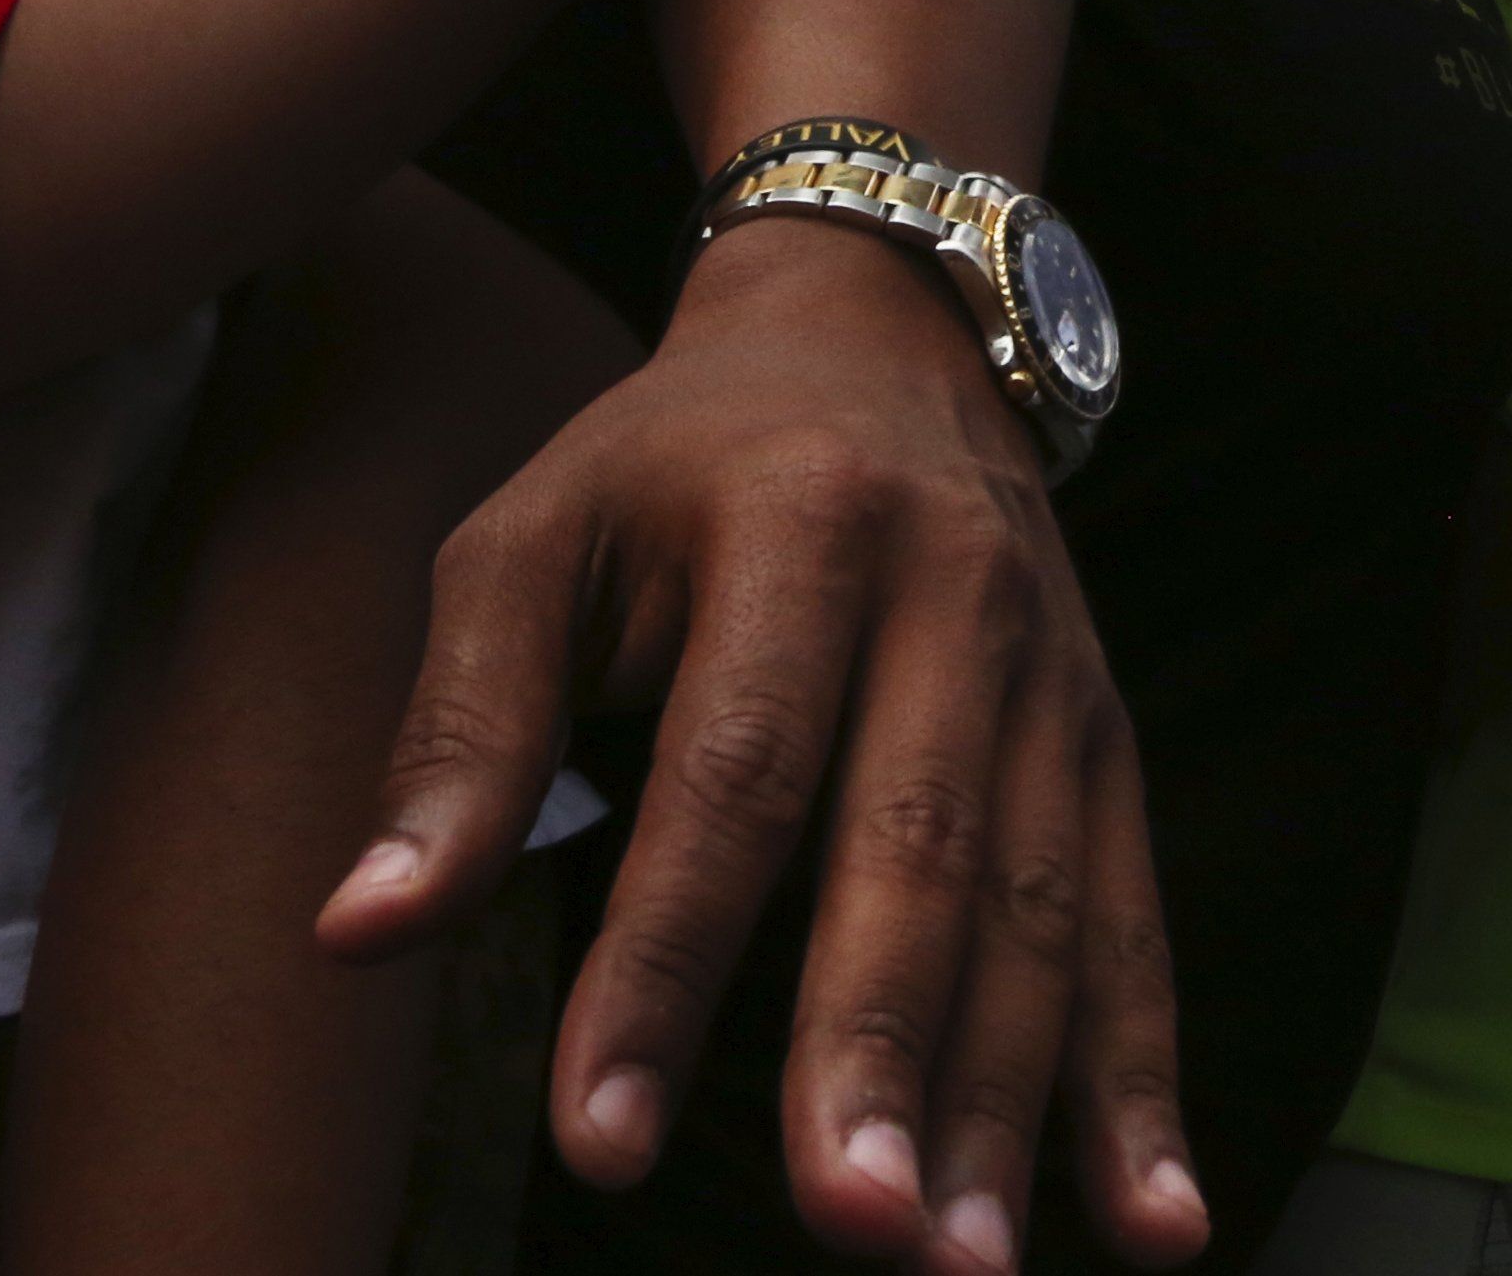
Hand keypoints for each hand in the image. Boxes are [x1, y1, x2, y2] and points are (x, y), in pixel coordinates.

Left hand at [321, 215, 1203, 1274]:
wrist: (885, 329)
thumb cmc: (666, 464)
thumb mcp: (533, 537)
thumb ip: (460, 732)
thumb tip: (358, 934)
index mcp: (797, 525)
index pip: (731, 769)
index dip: (663, 959)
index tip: (594, 1141)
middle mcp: (954, 595)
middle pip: (916, 845)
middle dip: (880, 1047)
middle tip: (850, 1222)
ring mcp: (1055, 672)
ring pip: (1043, 907)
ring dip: (1012, 1102)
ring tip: (962, 1268)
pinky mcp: (1110, 739)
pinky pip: (1134, 922)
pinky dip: (1146, 1082)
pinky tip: (1153, 1223)